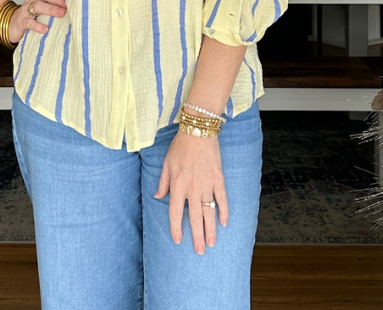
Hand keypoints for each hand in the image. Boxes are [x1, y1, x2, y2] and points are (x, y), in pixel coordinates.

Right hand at [8, 0, 65, 42]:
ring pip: (37, 6)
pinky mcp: (22, 22)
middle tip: (68, 4)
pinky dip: (37, 25)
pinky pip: (29, 23)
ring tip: (62, 14)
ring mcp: (26, 11)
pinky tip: (45, 29)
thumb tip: (74, 1)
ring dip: (51, 9)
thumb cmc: (31, 14)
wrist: (11, 24)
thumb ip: (53, 1)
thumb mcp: (41, 4)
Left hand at [154, 131, 227, 254]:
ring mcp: (207, 185)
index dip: (176, 228)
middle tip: (199, 251)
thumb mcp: (166, 163)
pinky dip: (224, 211)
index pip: (176, 212)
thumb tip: (158, 197)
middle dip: (196, 236)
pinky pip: (222, 199)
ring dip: (210, 229)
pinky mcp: (218, 179)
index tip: (178, 240)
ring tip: (211, 243)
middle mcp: (192, 189)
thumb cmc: (180, 146)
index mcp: (178, 185)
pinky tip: (224, 222)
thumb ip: (163, 182)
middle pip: (195, 218)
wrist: (198, 131)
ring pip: (209, 212)